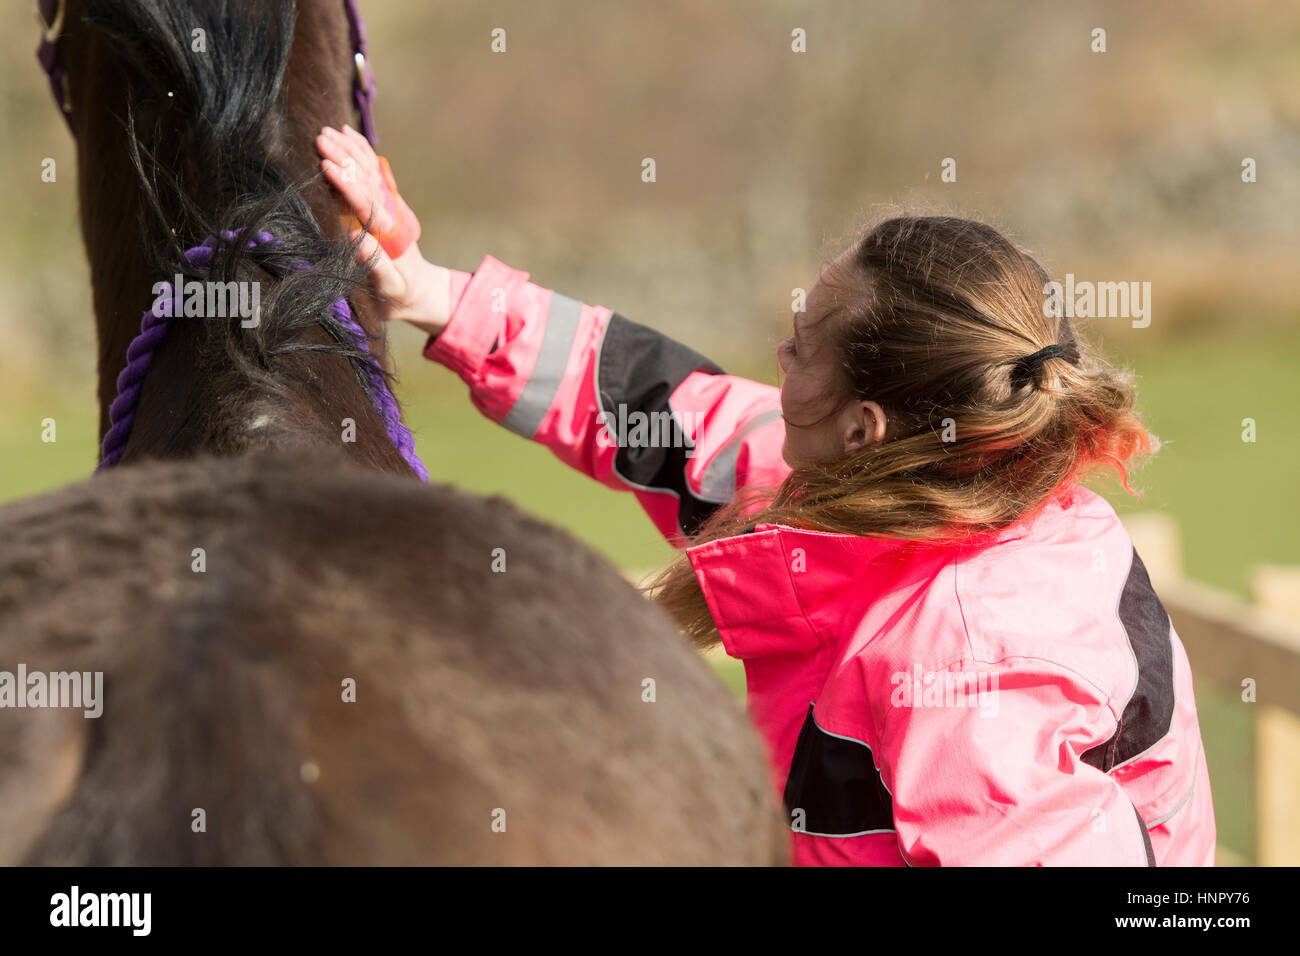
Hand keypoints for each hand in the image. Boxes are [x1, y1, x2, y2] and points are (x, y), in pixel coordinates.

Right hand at [316, 124, 450, 333]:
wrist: (418, 291)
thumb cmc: (399, 296)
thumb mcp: (390, 289)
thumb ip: (378, 267)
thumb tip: (359, 241)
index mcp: (389, 235)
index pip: (367, 203)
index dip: (348, 184)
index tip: (328, 167)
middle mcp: (390, 215)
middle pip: (367, 181)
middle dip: (345, 158)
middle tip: (321, 139)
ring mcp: (389, 206)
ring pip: (370, 171)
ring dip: (350, 150)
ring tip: (328, 132)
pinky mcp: (385, 202)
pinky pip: (372, 172)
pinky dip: (360, 152)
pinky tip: (346, 134)